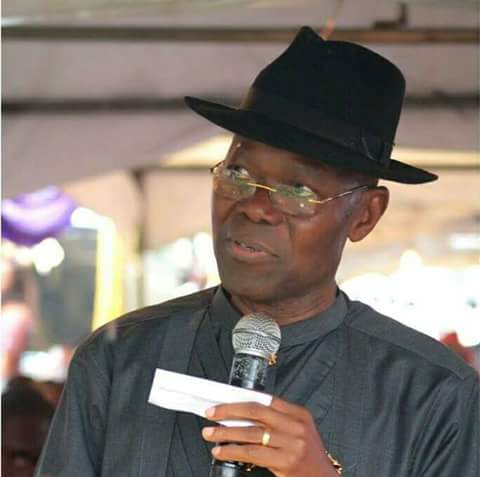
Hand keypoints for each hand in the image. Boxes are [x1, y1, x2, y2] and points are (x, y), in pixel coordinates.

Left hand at [202, 397, 339, 476]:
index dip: (240, 400)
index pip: (264, 400)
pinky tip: (221, 451)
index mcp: (299, 414)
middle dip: (229, 411)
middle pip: (255, 412)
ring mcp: (292, 444)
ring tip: (209, 433)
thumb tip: (240, 415)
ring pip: (250, 433)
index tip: (222, 401)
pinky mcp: (286, 461)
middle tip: (210, 413)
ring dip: (225, 433)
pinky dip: (233, 451)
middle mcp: (296, 426)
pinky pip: (252, 453)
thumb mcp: (297, 432)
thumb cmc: (308, 457)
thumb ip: (276, 421)